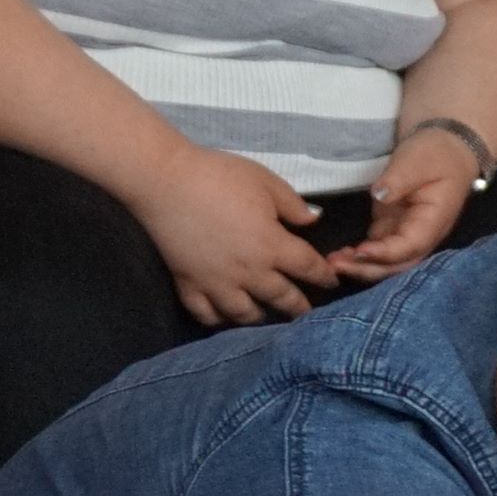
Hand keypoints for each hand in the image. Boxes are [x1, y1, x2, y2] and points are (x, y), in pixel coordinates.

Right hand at [136, 147, 335, 326]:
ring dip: (261, 317)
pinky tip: (224, 317)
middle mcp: (249, 272)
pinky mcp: (188, 284)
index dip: (324, 276)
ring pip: (245, 314)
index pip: (308, 268)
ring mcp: (217, 282)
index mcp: (272, 245)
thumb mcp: (265, 181)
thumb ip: (293, 205)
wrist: (165, 180)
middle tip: (307, 314)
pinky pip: (206, 313)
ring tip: (267, 316)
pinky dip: (218, 320)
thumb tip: (314, 220)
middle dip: (298, 307)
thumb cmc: (218, 176)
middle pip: (282, 298)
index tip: (332, 281)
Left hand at [334, 121, 481, 280]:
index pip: (411, 246)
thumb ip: (399, 179)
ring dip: (361, 266)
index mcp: (434, 221)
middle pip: (399, 264)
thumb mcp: (418, 160)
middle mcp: (423, 234)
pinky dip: (359, 256)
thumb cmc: (436, 153)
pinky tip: (339, 256)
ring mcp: (407, 232)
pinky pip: (378, 250)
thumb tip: (379, 196)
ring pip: (387, 262)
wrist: (445, 147)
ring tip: (332, 263)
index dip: (386, 253)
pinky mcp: (393, 227)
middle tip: (336, 266)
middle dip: (368, 268)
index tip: (359, 251)